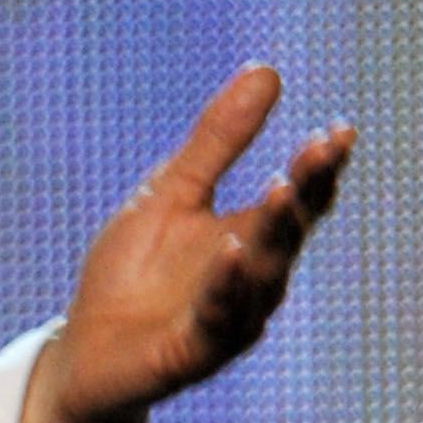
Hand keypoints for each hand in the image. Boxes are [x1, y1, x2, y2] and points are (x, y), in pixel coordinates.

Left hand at [14, 64, 354, 422]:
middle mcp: (251, 280)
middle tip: (320, 149)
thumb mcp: (169, 194)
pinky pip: (218, 320)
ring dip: (272, 235)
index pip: (298, 200)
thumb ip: (217, 142)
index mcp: (248, 238)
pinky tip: (230, 253)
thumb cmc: (133, 273)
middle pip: (288, 232)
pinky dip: (226, 287)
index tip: (339, 129)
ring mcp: (227, 318)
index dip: (319, 167)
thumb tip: (267, 71)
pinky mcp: (194, 352)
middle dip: (304, 191)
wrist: (83, 351)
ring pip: (261, 277)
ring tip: (278, 190)